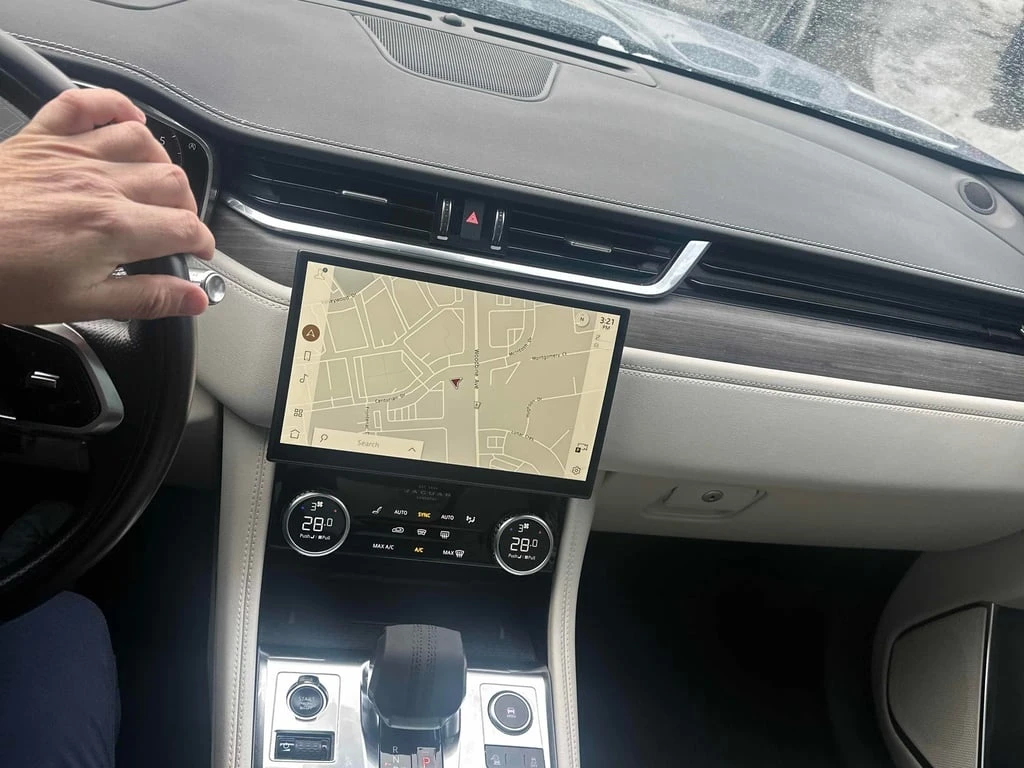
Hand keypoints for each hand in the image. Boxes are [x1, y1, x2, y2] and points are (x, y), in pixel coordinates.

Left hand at [0, 88, 215, 324]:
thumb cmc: (2, 277)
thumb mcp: (79, 303)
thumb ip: (144, 298)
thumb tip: (193, 300)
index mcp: (113, 228)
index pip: (185, 227)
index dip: (202, 243)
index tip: (198, 254)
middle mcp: (99, 183)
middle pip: (172, 182)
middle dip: (186, 208)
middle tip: (177, 229)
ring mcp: (70, 154)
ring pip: (142, 141)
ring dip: (161, 162)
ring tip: (157, 185)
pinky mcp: (41, 138)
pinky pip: (85, 105)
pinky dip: (114, 106)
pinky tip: (129, 121)